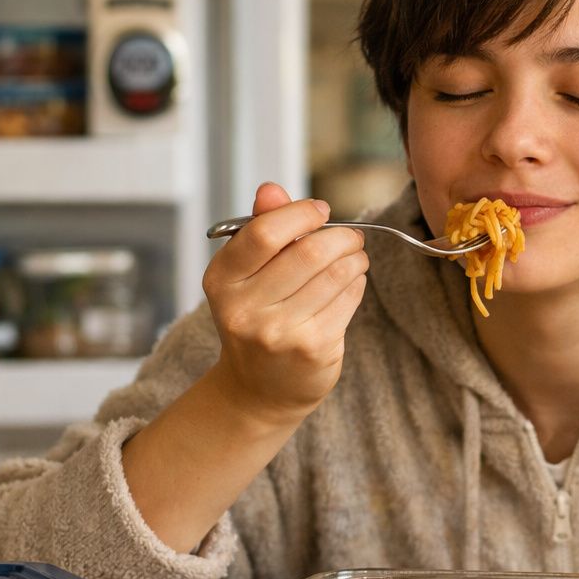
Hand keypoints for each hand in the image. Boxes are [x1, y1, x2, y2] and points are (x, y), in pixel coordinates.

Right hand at [201, 182, 368, 425]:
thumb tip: (272, 189)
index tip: (320, 212)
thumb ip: (260, 228)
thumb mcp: (245, 274)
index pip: (264, 233)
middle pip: (309, 253)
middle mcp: (245, 309)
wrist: (259, 389)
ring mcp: (279, 333)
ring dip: (355, 259)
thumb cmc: (257, 318)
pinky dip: (356, 284)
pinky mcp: (313, 349)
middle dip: (341, 237)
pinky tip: (349, 285)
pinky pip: (348, 299)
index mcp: (222, 280)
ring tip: (354, 258)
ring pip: (336, 275)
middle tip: (351, 237)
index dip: (301, 214)